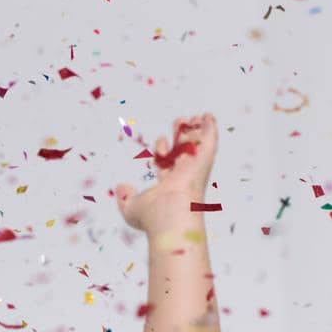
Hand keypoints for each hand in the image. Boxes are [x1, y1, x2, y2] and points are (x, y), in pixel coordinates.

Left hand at [114, 113, 218, 232]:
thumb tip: (120, 186)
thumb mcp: (130, 207)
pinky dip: (210, 129)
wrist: (169, 215)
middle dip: (180, 137)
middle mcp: (183, 176)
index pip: (167, 164)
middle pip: (183, 152)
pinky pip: (209, 141)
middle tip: (178, 122)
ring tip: (191, 117)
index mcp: (168, 185)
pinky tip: (208, 116)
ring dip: (194, 131)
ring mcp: (194, 168)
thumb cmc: (150, 215)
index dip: (163, 150)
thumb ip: (124, 197)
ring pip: (196, 146)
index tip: (160, 140)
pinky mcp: (204, 161)